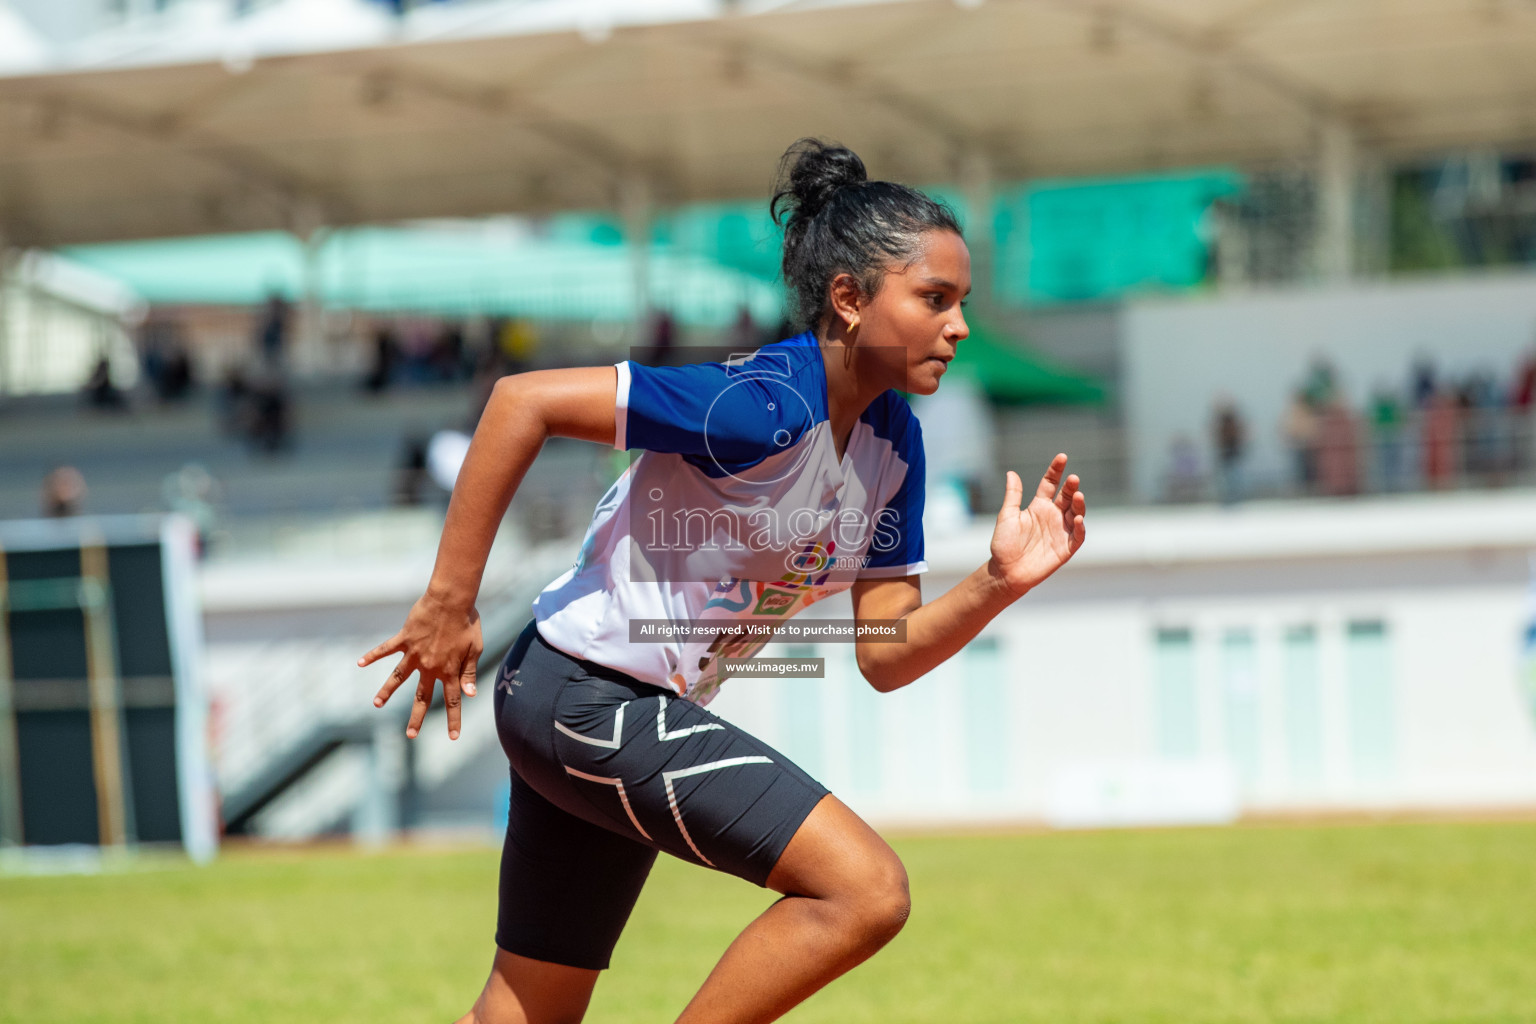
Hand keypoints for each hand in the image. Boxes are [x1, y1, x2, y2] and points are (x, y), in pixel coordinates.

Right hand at [359, 593, 482, 740]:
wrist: (451, 599)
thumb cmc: (468, 623)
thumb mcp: (475, 649)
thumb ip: (470, 673)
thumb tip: (470, 695)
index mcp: (449, 670)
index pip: (452, 700)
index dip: (454, 720)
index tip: (453, 738)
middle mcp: (430, 666)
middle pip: (422, 697)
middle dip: (417, 717)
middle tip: (410, 735)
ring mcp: (414, 653)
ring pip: (397, 677)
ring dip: (386, 691)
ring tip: (376, 704)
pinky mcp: (404, 639)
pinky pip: (385, 649)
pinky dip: (372, 655)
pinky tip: (360, 662)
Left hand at [988, 454, 1085, 597]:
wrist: (1005, 572)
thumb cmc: (1003, 544)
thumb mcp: (1007, 516)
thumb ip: (1013, 495)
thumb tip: (1011, 472)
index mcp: (1038, 506)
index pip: (1050, 484)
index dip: (1056, 471)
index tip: (1062, 457)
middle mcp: (1052, 516)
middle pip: (1066, 497)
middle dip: (1071, 487)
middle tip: (1073, 478)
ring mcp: (1060, 531)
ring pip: (1076, 513)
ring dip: (1079, 504)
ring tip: (1077, 495)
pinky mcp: (1065, 548)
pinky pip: (1077, 536)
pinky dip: (1080, 528)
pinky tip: (1077, 519)